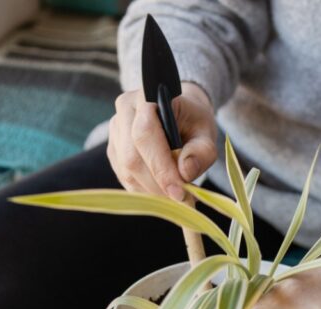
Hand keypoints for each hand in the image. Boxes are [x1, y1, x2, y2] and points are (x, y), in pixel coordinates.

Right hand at [107, 82, 217, 200]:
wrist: (179, 115)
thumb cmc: (193, 121)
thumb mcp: (206, 132)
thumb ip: (201, 151)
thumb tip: (185, 173)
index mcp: (147, 96)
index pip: (145, 134)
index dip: (160, 166)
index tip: (179, 192)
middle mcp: (125, 111)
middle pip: (132, 157)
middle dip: (157, 184)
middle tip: (182, 200)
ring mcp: (115, 132)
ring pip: (126, 171)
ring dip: (152, 191)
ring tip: (176, 196)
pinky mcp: (114, 151)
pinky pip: (125, 178)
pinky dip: (145, 191)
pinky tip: (163, 192)